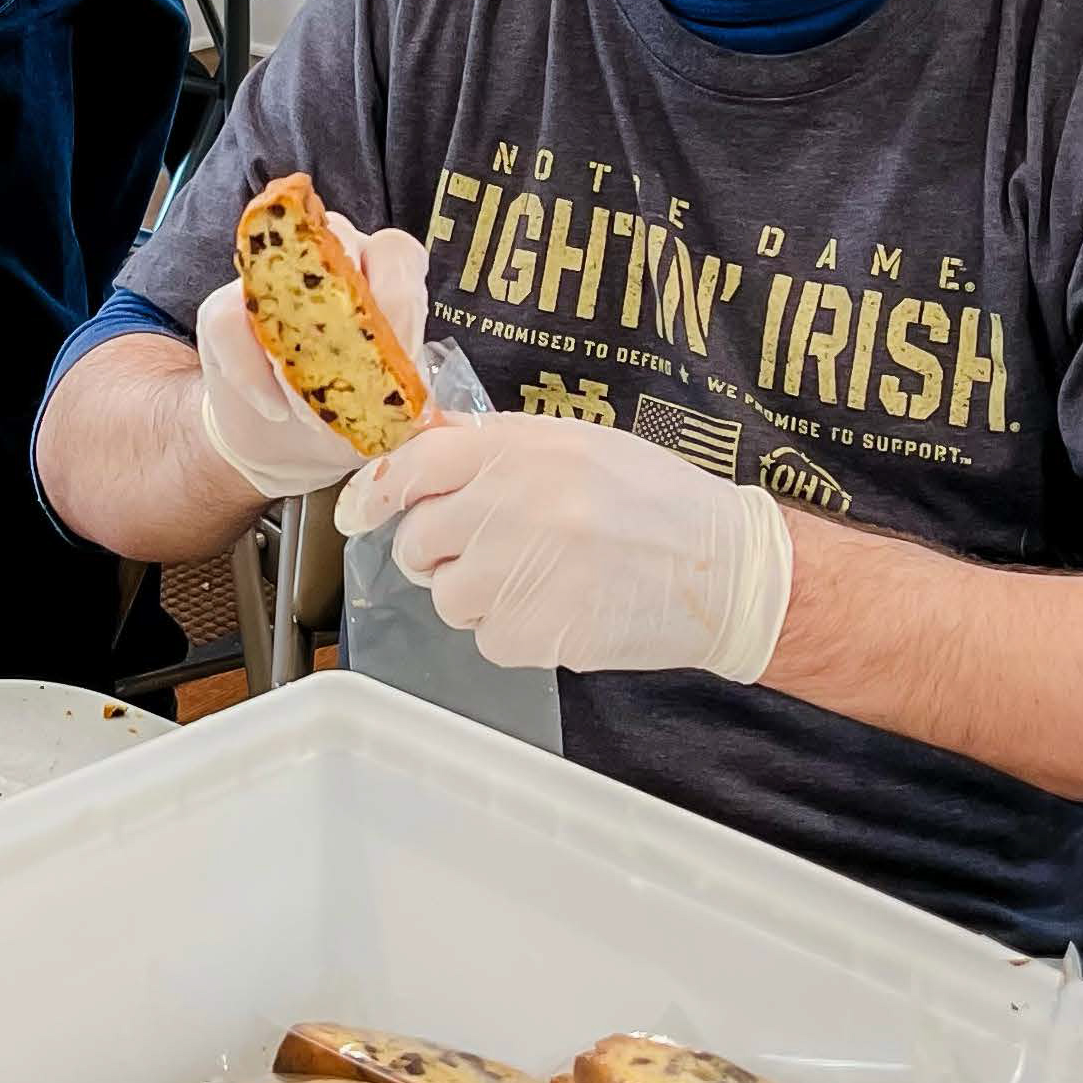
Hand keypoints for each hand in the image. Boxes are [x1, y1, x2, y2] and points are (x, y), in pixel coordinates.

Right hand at [197, 214, 428, 499]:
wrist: (288, 443)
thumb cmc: (348, 412)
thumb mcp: (389, 410)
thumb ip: (409, 396)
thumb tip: (429, 407)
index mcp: (380, 272)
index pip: (395, 254)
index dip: (400, 299)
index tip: (400, 357)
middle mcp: (327, 259)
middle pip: (337, 247)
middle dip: (346, 322)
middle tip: (354, 386)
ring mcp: (270, 278)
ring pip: (280, 276)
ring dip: (298, 349)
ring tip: (312, 412)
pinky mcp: (223, 308)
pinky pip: (230, 321)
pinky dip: (251, 372)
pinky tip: (275, 410)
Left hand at [334, 414, 793, 681]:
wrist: (721, 569)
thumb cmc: (653, 500)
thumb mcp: (576, 444)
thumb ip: (497, 446)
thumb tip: (424, 444)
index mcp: (517, 450)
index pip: (415, 465)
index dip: (378, 492)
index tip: (360, 512)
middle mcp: (508, 506)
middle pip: (418, 539)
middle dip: (437, 551)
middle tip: (485, 550)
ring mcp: (516, 573)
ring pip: (447, 596)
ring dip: (477, 595)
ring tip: (538, 579)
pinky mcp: (533, 632)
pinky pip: (486, 638)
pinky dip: (513, 632)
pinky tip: (561, 609)